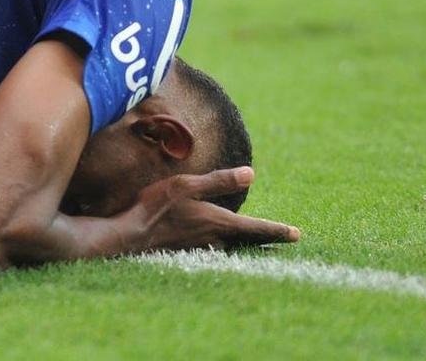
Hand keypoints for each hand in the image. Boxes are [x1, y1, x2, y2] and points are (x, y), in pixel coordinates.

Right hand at [126, 167, 299, 251]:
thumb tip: (251, 173)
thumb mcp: (187, 186)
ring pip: (229, 246)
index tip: (296, 234)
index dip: (277, 230)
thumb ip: (218, 181)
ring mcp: (200, 248)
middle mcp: (214, 239)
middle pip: (246, 241)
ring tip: (254, 241)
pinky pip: (212, 249)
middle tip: (285, 240)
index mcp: (218, 222)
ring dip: (244, 244)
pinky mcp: (186, 252)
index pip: (256, 228)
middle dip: (265, 239)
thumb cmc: (156, 207)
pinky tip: (217, 243)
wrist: (129, 236)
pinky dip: (223, 246)